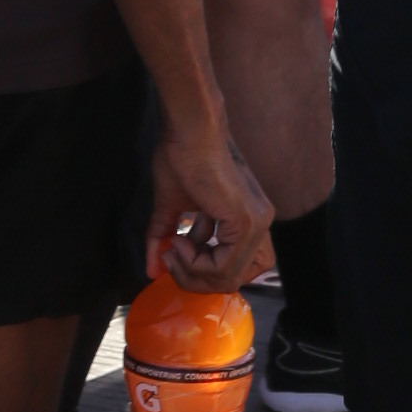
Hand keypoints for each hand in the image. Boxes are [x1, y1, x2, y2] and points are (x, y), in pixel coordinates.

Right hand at [146, 105, 273, 289]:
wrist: (189, 132)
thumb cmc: (182, 158)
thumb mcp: (171, 208)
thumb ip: (164, 239)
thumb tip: (150, 271)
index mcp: (248, 220)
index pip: (239, 270)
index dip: (205, 272)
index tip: (175, 255)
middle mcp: (260, 224)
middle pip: (235, 280)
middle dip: (196, 279)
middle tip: (171, 259)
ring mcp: (257, 224)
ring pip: (228, 278)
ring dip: (192, 271)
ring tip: (173, 247)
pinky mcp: (246, 222)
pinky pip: (223, 266)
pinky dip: (194, 263)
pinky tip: (179, 240)